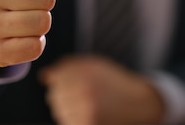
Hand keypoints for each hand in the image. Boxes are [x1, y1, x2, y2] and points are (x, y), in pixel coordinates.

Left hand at [39, 56, 164, 124]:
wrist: (140, 104)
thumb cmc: (116, 83)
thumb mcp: (95, 66)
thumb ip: (68, 66)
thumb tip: (44, 76)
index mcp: (85, 71)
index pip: (55, 79)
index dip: (63, 82)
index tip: (76, 84)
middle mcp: (84, 89)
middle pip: (54, 96)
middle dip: (64, 96)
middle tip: (85, 96)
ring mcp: (85, 109)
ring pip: (59, 111)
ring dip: (68, 109)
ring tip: (88, 105)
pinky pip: (67, 122)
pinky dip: (74, 120)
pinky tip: (89, 114)